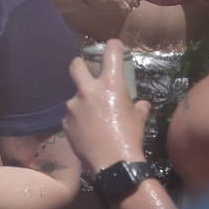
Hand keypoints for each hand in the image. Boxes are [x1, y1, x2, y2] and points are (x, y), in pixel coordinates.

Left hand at [65, 40, 150, 171]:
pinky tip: (87, 132)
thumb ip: (139, 107)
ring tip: (94, 119)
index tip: (114, 45)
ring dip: (82, 102)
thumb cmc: (130, 137)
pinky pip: (71, 116)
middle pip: (75, 65)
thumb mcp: (139, 119)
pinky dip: (78, 120)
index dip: (113, 47)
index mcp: (110, 84)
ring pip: (75, 97)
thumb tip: (142, 104)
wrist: (113, 163)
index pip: (111, 54)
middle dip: (80, 64)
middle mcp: (88, 90)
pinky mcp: (65, 121)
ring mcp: (73, 105)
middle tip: (85, 70)